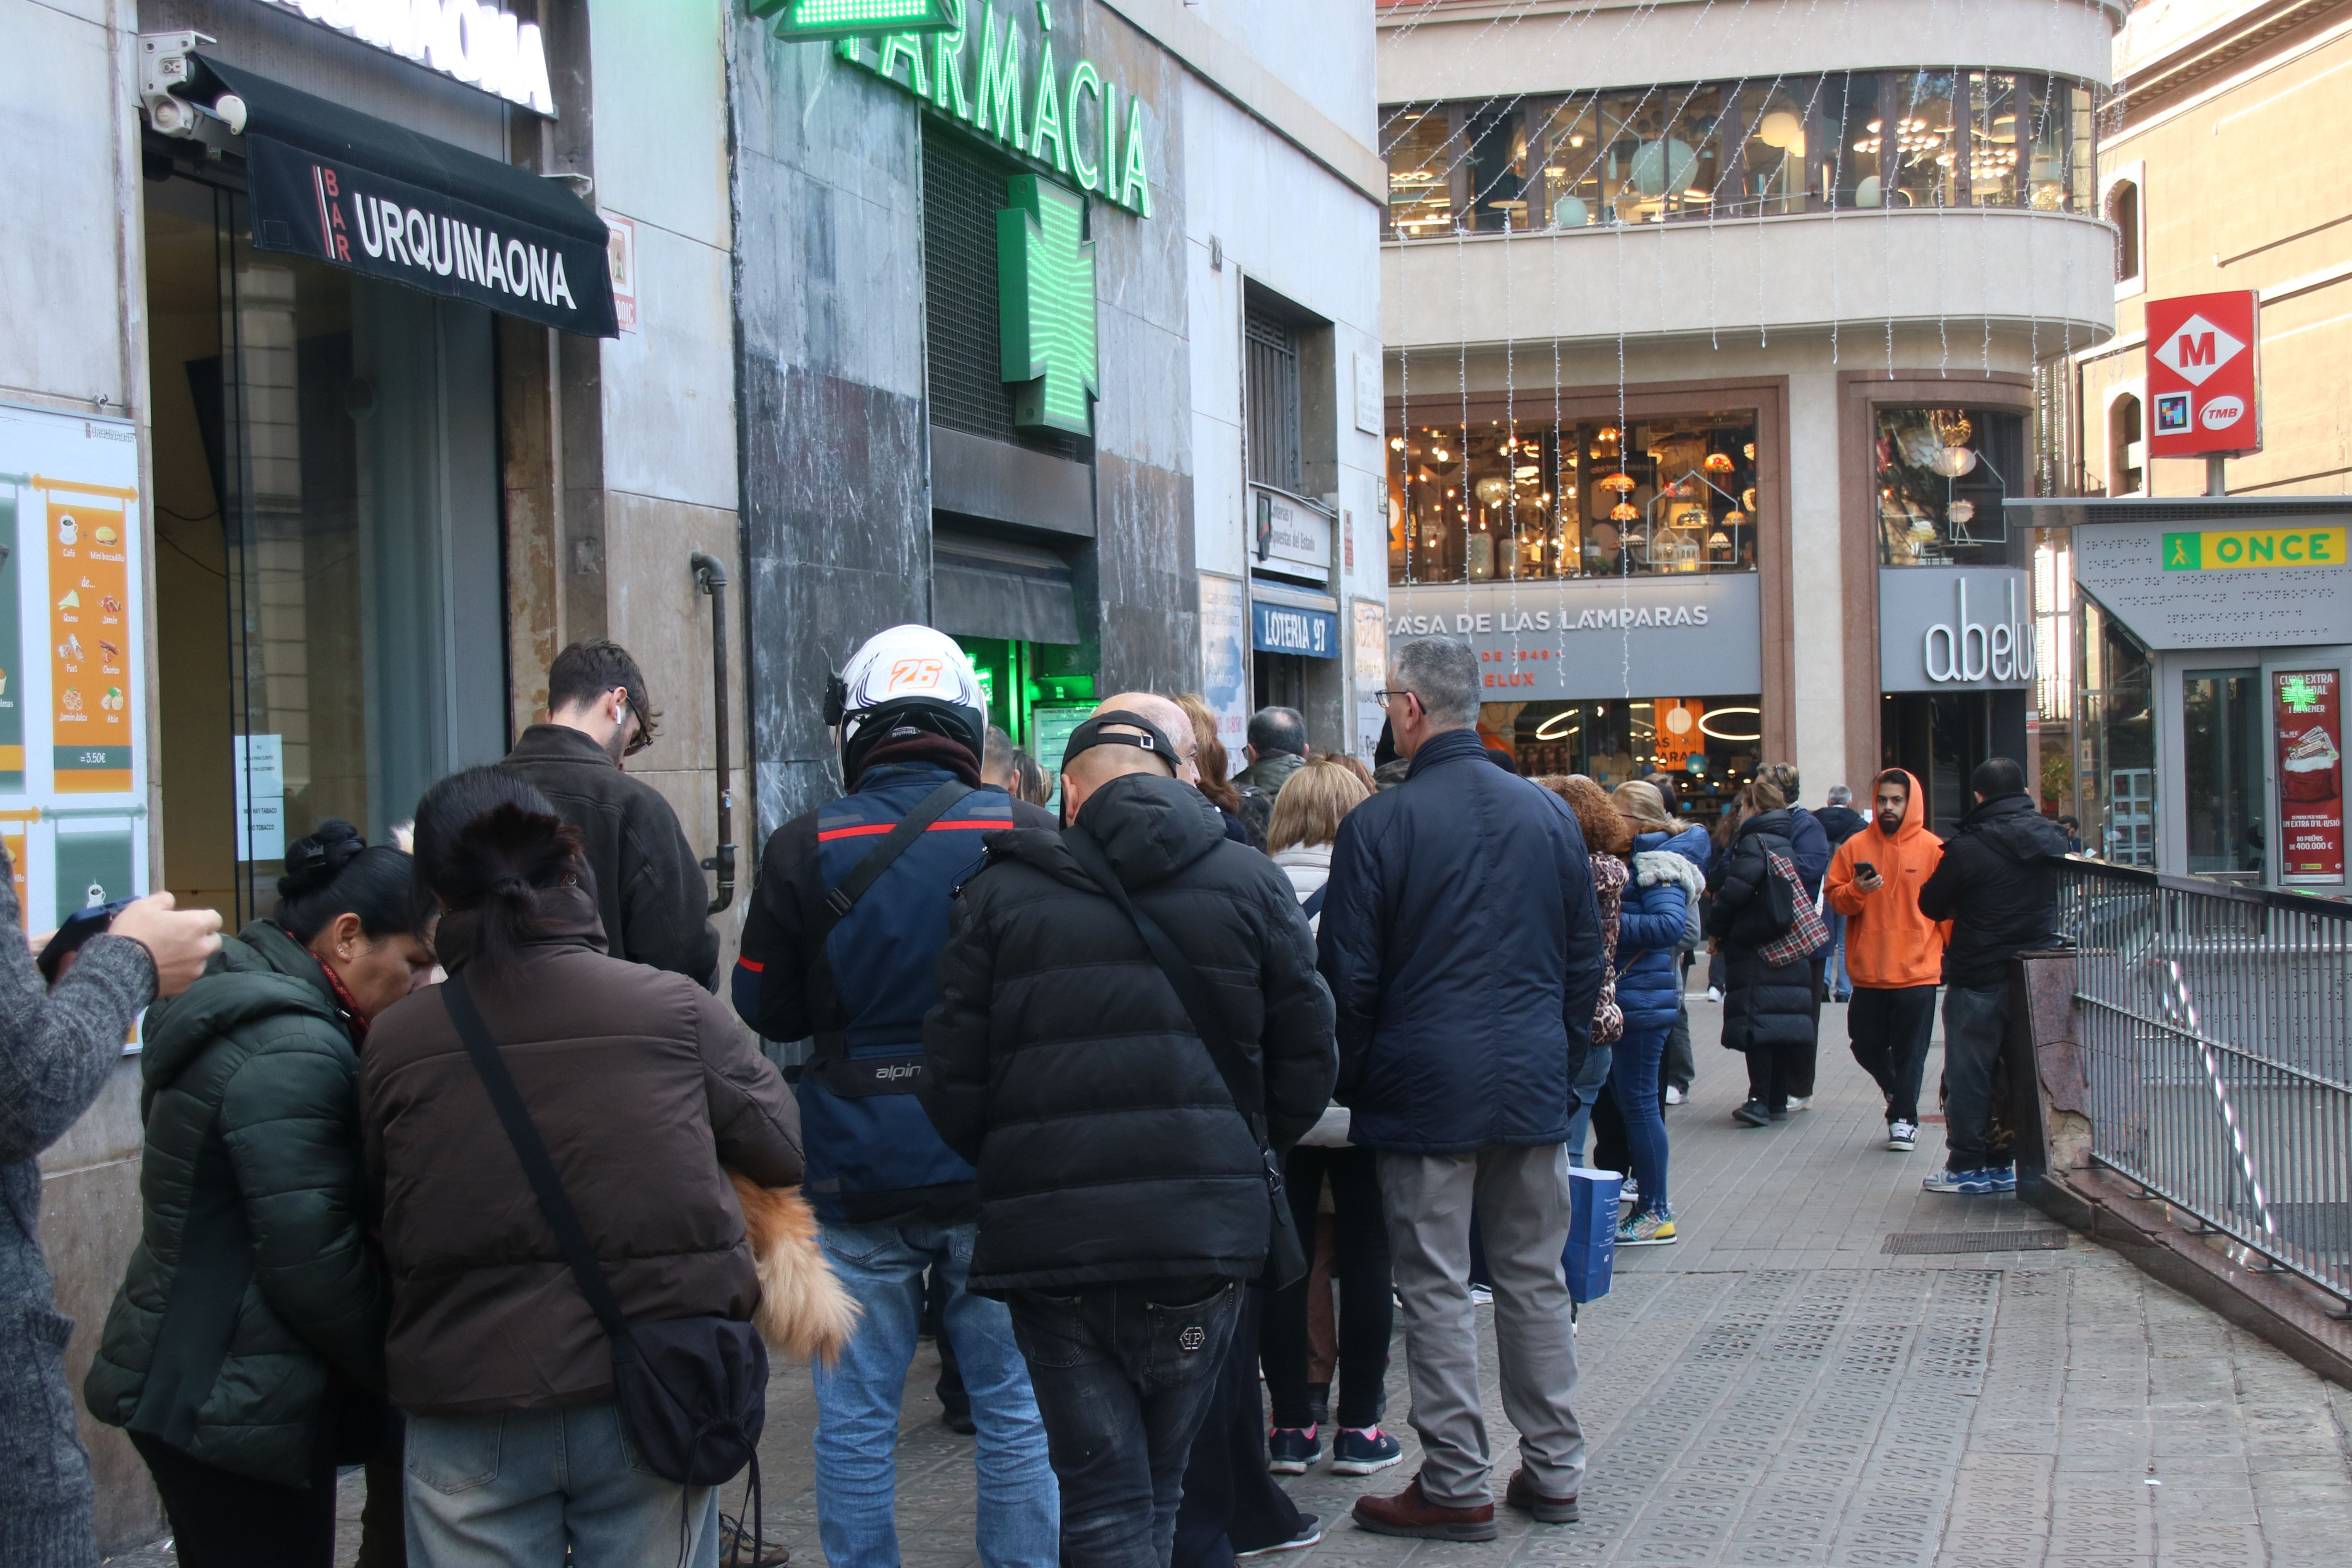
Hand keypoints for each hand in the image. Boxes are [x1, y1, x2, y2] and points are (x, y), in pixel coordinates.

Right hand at [106, 894, 223, 996]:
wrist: (119, 969)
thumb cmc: (134, 933)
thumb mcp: (143, 906)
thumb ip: (162, 900)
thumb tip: (170, 901)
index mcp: (196, 925)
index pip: (215, 919)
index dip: (203, 918)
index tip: (188, 920)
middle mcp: (202, 948)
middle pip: (213, 940)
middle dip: (202, 938)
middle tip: (181, 937)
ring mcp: (194, 969)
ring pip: (201, 960)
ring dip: (191, 956)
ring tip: (169, 955)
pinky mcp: (184, 986)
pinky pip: (187, 976)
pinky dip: (180, 972)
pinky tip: (162, 969)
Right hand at [1854, 868, 1884, 893]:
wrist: (1857, 890)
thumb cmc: (1857, 881)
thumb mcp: (1855, 877)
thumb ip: (1856, 873)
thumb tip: (1856, 868)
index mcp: (1859, 880)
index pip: (1862, 877)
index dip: (1866, 873)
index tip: (1870, 870)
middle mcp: (1863, 885)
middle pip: (1870, 881)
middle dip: (1875, 878)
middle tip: (1879, 875)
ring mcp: (1866, 888)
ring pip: (1874, 885)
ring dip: (1878, 881)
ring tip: (1881, 878)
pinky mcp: (1869, 891)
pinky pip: (1875, 888)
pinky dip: (1879, 885)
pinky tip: (1882, 882)